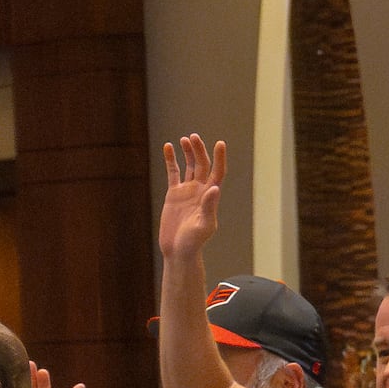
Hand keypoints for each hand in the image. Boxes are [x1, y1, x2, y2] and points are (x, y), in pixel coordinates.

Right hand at [155, 134, 226, 265]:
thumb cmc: (194, 242)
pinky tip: (168, 147)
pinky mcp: (174, 194)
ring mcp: (187, 191)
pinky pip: (173, 172)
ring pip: (189, 166)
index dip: (220, 158)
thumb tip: (214, 188)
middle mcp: (200, 190)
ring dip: (188, 152)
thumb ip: (209, 207)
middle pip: (202, 164)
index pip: (218, 172)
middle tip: (193, 137)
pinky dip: (171, 160)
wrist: (178, 250)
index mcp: (211, 196)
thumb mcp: (204, 225)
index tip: (220, 143)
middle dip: (199, 150)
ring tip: (184, 139)